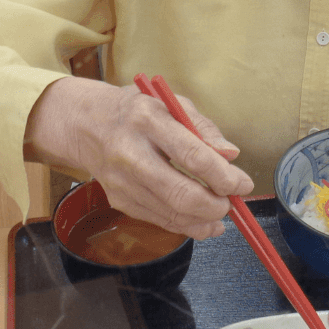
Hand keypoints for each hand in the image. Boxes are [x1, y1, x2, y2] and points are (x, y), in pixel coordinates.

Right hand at [25, 77, 253, 239]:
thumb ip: (204, 128)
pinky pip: (159, 220)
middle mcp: (131, 152)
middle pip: (181, 193)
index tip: (243, 184)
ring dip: (204, 221)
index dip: (223, 176)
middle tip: (232, 203)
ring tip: (222, 215)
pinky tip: (202, 222)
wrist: (86, 124)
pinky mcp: (118, 200)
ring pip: (171, 213)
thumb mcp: (171, 103)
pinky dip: (185, 225)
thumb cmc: (136, 111)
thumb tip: (230, 155)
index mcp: (147, 120)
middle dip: (215, 206)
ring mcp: (121, 181)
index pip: (192, 156)